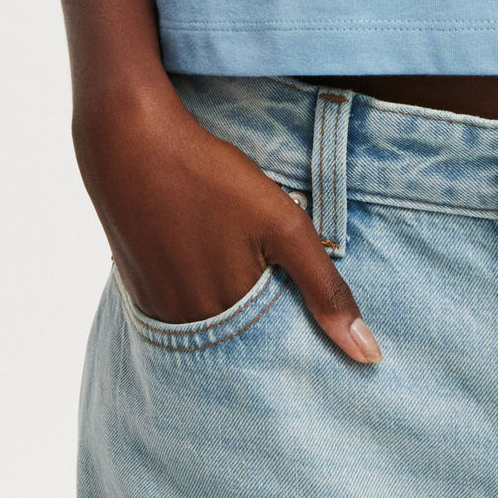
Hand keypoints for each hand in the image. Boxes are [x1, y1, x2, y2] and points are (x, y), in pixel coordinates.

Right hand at [74, 85, 380, 362]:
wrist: (129, 142)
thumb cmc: (210, 177)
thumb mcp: (283, 226)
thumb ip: (325, 289)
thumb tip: (369, 354)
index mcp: (228, 316)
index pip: (275, 354)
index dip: (298, 342)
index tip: (314, 335)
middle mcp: (187, 326)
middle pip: (240, 346)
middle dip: (264, 334)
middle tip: (277, 300)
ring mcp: (157, 308)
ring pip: (208, 331)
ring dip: (230, 317)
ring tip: (242, 281)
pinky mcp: (138, 289)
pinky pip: (178, 312)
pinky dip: (198, 300)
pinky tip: (206, 266)